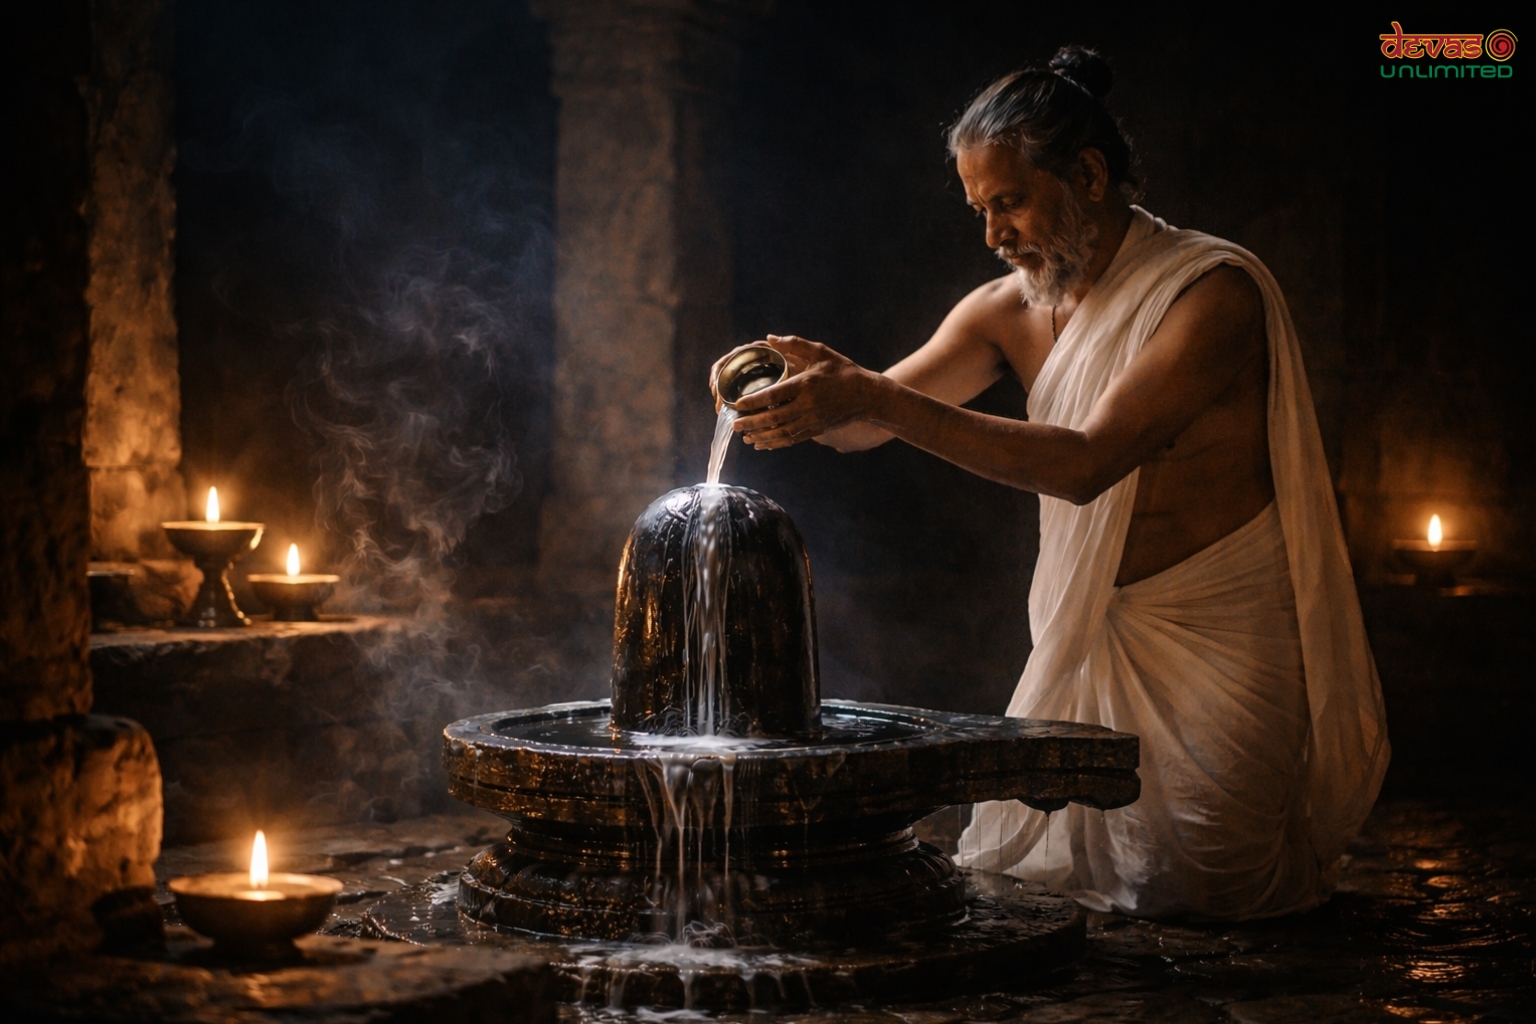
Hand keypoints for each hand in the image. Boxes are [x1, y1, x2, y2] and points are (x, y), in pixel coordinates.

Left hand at [730, 335, 875, 448]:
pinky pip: (792, 440)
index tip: (737, 404)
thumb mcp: (820, 352)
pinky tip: (761, 444)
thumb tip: (769, 339)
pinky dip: (775, 444)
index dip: (753, 401)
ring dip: (761, 436)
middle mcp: (808, 405)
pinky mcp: (816, 430)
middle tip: (734, 424)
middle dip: (752, 423)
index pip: (774, 395)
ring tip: (744, 436)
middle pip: (774, 418)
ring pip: (782, 432)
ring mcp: (812, 420)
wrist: (867, 395)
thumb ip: (794, 344)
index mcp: (806, 385)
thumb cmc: (842, 370)